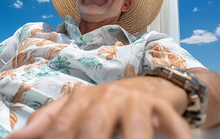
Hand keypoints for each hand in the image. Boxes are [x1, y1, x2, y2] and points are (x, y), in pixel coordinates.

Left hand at [7, 77, 191, 138]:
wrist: (150, 86)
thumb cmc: (108, 103)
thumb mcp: (75, 110)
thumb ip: (46, 123)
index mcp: (79, 100)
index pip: (59, 126)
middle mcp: (104, 97)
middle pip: (92, 127)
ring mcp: (132, 100)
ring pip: (131, 127)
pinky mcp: (158, 105)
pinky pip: (167, 124)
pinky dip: (173, 136)